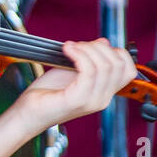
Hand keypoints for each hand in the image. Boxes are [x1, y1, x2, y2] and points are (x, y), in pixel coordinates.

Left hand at [10, 38, 136, 134]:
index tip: (92, 46)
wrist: (28, 113)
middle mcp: (102, 99)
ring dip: (86, 49)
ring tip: (70, 48)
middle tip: (77, 46)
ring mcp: (91, 101)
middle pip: (117, 64)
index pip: (128, 69)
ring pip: (104, 66)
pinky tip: (67, 50)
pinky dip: (78, 55)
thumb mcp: (72, 71)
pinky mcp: (77, 100)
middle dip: (97, 48)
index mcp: (103, 92)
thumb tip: (104, 43)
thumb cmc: (47, 94)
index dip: (114, 52)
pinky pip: (89, 72)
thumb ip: (90, 58)